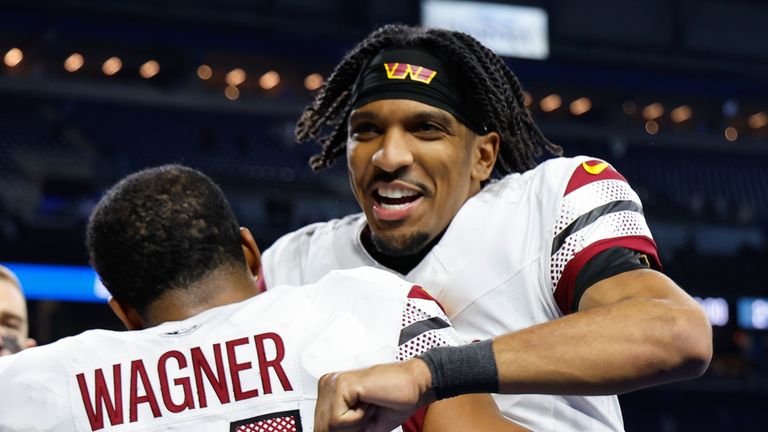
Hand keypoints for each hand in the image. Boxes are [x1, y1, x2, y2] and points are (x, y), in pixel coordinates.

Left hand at [314, 358, 435, 431]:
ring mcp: (333, 382)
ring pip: (329, 426)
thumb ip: (343, 431)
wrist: (415, 385)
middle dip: (351, 429)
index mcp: (330, 392)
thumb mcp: (363, 425)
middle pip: (323, 428)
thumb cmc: (394, 402)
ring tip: (369, 406)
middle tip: (369, 411)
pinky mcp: (342, 384)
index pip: (322, 426)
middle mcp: (328, 384)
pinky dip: (358, 419)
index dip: (347, 430)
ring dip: (355, 424)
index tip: (364, 417)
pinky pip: (337, 420)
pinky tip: (369, 401)